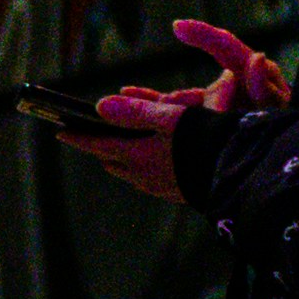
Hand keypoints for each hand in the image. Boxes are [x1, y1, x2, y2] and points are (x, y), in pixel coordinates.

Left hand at [50, 24, 286, 204]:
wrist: (237, 174)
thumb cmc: (205, 141)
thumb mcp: (172, 118)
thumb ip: (135, 111)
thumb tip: (100, 105)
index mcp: (136, 153)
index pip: (98, 143)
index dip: (79, 136)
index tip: (60, 131)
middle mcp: (142, 173)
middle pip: (111, 160)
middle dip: (99, 148)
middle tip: (89, 138)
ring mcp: (158, 185)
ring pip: (128, 173)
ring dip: (118, 160)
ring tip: (116, 152)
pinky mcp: (175, 192)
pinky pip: (148, 180)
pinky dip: (140, 169)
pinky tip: (151, 166)